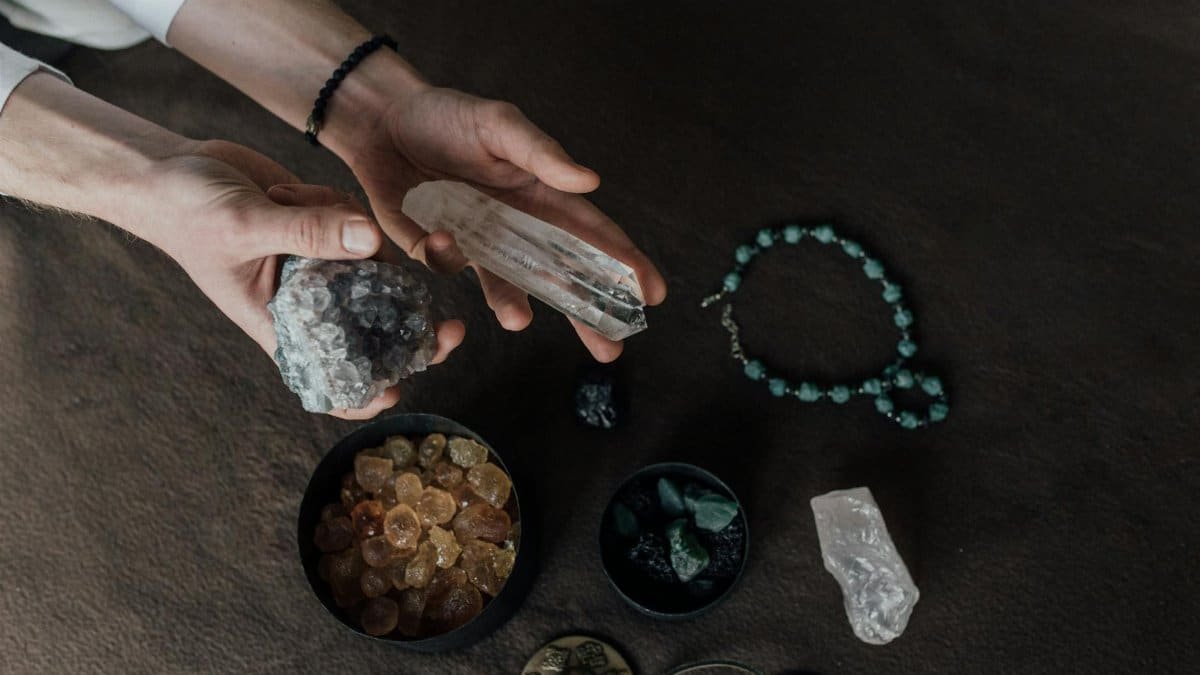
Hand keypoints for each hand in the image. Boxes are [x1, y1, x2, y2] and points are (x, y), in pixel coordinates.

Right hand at [147, 139, 464, 417]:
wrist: (170, 170)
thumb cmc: (187, 213)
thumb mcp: (244, 224)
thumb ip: (309, 233)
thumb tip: (373, 242)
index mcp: (282, 323)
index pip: (329, 378)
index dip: (366, 394)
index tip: (402, 390)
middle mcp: (309, 302)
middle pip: (375, 332)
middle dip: (415, 334)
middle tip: (455, 330)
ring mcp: (322, 267)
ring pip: (375, 270)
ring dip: (356, 239)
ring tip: (291, 202)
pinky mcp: (327, 232)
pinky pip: (360, 228)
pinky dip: (340, 208)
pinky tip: (292, 190)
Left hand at [343, 86, 667, 361]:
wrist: (385, 120)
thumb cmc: (450, 116)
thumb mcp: (499, 124)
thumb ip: (542, 153)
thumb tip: (589, 181)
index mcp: (542, 196)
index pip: (592, 235)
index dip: (624, 263)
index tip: (651, 293)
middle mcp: (516, 228)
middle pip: (559, 276)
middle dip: (585, 313)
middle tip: (610, 349)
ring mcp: (477, 244)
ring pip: (505, 286)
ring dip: (514, 304)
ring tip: (518, 320)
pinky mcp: (434, 249)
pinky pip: (445, 266)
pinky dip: (445, 257)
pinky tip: (443, 237)